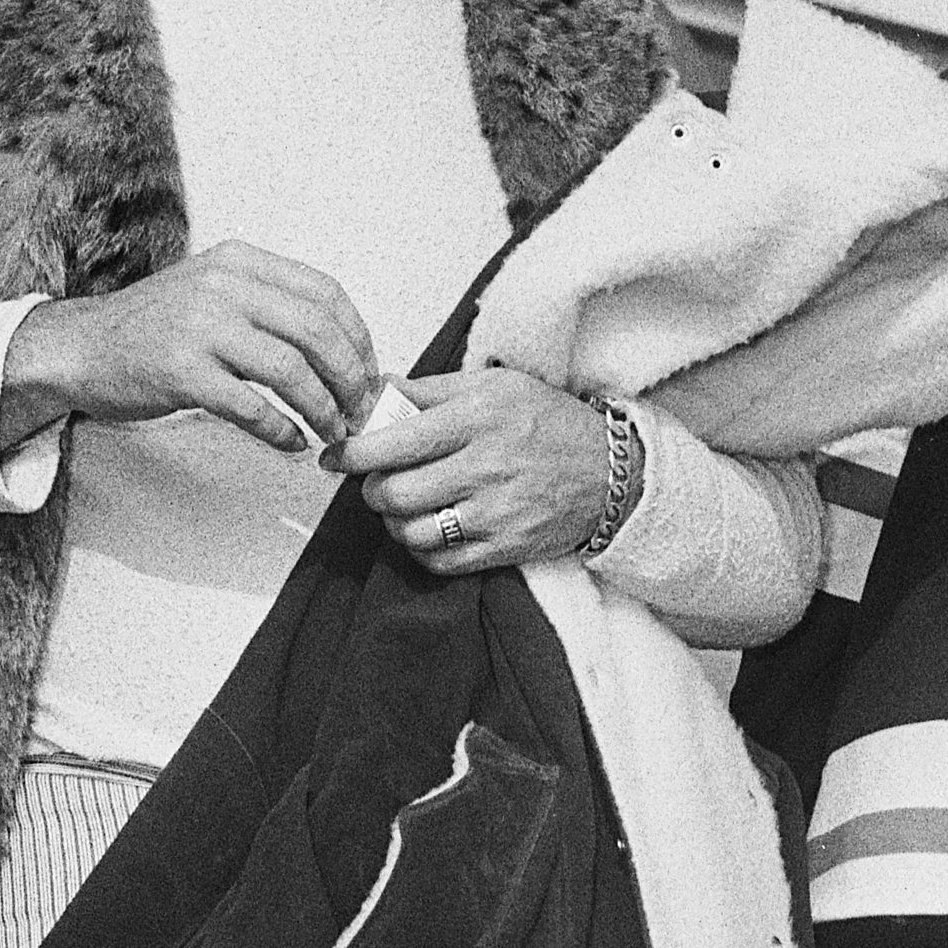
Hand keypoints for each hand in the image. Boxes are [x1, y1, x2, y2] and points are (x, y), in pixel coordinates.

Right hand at [5, 243, 379, 455]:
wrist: (79, 347)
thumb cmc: (153, 327)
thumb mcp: (210, 290)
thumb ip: (267, 305)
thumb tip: (340, 347)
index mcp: (238, 262)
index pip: (325, 293)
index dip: (358, 336)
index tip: (368, 370)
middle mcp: (222, 286)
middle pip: (318, 333)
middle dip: (351, 378)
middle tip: (360, 410)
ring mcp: (200, 328)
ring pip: (292, 372)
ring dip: (323, 410)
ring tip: (332, 431)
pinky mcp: (181, 373)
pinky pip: (252, 408)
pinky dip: (281, 431)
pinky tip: (291, 443)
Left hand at [330, 368, 609, 573]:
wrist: (611, 472)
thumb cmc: (548, 423)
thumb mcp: (494, 386)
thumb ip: (430, 389)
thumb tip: (373, 390)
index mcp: (478, 418)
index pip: (394, 442)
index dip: (352, 453)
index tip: (336, 455)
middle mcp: (486, 466)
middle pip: (395, 492)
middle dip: (373, 489)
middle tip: (377, 480)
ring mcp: (497, 512)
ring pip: (412, 531)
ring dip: (394, 521)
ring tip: (404, 506)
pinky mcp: (505, 548)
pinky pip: (440, 560)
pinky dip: (421, 548)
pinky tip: (428, 529)